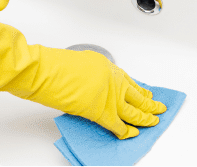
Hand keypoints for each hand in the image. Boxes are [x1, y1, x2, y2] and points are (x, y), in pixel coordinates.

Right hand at [0, 0, 166, 138]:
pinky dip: (125, 131)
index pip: (126, 79)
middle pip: (135, 93)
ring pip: (133, 109)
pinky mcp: (100, 110)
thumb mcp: (73, 62)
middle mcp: (110, 78)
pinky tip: (130, 134)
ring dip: (144, 117)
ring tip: (153, 121)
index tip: (144, 92)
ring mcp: (107, 94)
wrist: (39, 70)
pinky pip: (118, 124)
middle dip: (148, 102)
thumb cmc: (47, 64)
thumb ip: (87, 74)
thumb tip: (88, 85)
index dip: (138, 88)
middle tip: (157, 107)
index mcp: (104, 64)